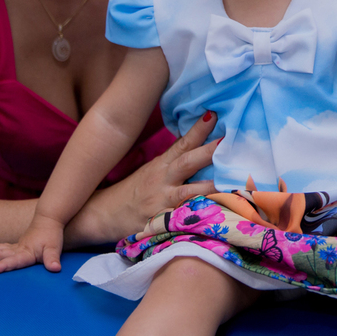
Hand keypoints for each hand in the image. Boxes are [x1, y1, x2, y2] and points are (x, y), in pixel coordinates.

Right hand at [0, 213, 66, 273]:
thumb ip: (52, 259)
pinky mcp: (10, 247)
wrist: (48, 220)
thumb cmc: (51, 236)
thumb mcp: (54, 248)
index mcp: (26, 253)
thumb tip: (55, 269)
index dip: (4, 266)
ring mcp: (12, 247)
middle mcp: (16, 249)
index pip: (14, 261)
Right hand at [67, 111, 220, 244]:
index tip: (214, 113)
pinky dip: (196, 218)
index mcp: (162, 165)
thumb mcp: (153, 171)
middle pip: (188, 162)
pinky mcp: (159, 222)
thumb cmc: (133, 191)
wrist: (102, 214)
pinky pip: (181, 220)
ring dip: (211, 187)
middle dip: (209, 151)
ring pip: (189, 191)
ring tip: (234, 182)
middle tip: (228, 140)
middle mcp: (163, 180)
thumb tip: (202, 144)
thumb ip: (175, 160)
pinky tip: (216, 218)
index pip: (183, 143)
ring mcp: (161, 201)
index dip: (198, 129)